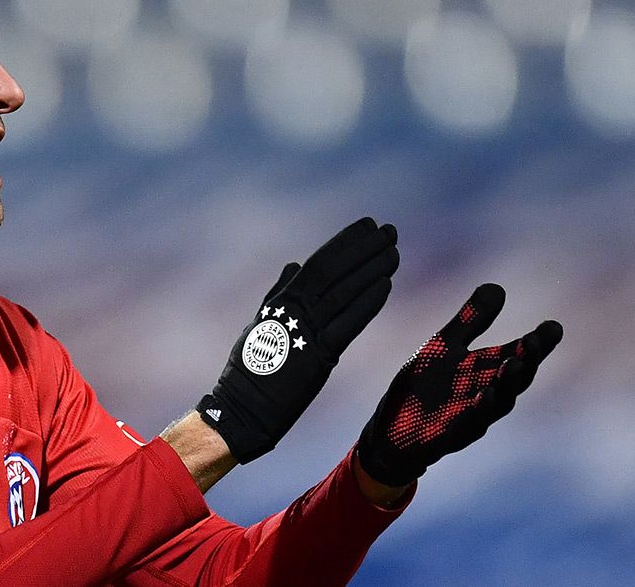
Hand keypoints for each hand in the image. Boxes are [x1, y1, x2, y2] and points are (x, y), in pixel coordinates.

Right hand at [198, 217, 398, 463]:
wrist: (241, 408)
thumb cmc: (250, 369)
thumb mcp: (261, 322)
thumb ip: (279, 293)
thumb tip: (293, 265)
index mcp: (282, 301)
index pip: (319, 262)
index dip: (345, 242)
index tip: (368, 226)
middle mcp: (295, 310)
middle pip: (335, 270)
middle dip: (364, 248)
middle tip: (389, 231)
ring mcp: (307, 331)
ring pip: (345, 292)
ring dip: (372, 269)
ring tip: (393, 252)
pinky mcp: (319, 356)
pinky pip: (348, 324)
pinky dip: (367, 304)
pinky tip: (385, 286)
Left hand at [357, 283, 562, 486]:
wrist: (393, 429)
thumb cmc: (424, 387)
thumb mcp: (444, 347)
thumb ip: (471, 321)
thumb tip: (498, 287)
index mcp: (485, 372)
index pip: (518, 355)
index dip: (537, 343)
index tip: (553, 326)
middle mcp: (486, 395)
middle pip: (515, 379)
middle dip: (527, 360)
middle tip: (535, 341)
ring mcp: (470, 417)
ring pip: (498, 403)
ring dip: (507, 384)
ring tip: (514, 363)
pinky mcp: (449, 435)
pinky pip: (468, 424)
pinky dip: (478, 410)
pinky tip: (484, 395)